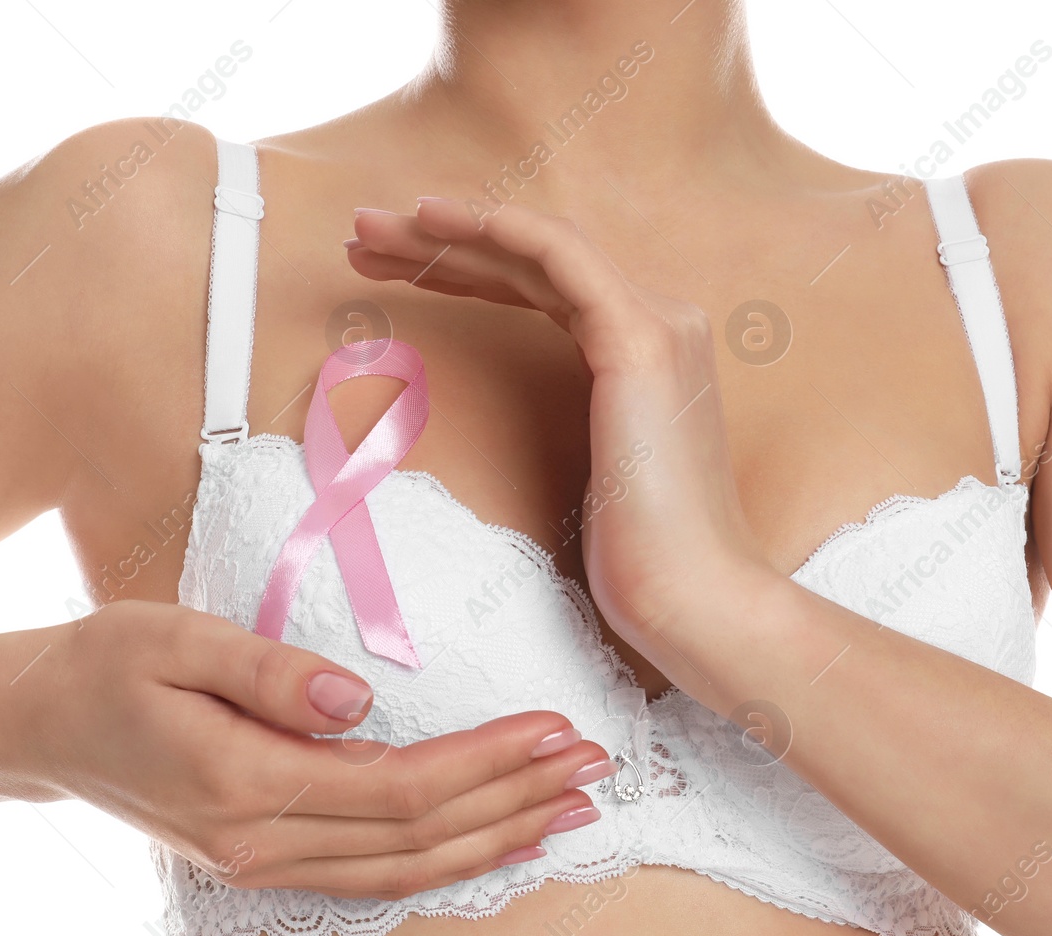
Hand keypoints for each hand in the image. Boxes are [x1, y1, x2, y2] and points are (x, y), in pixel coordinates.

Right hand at [13, 599, 614, 898]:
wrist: (36, 724)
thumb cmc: (104, 665)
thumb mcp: (177, 639)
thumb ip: (271, 673)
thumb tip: (361, 700)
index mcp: (247, 784)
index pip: (401, 786)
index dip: (487, 763)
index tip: (553, 729)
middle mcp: (262, 842)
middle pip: (419, 836)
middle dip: (516, 800)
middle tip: (593, 767)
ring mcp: (262, 864)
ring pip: (405, 871)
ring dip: (495, 841)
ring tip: (570, 811)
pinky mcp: (263, 861)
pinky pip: (373, 877)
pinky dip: (444, 863)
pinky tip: (492, 842)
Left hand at [345, 200, 769, 665]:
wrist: (692, 599)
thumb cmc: (638, 561)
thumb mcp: (585, 478)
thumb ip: (560, 429)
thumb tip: (506, 426)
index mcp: (642, 353)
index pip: (538, 288)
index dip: (460, 270)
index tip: (384, 271)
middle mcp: (658, 323)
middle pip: (530, 263)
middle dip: (439, 244)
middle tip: (359, 236)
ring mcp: (655, 325)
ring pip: (537, 249)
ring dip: (450, 230)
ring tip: (368, 229)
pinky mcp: (640, 341)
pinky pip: (560, 258)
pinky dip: (501, 230)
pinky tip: (437, 220)